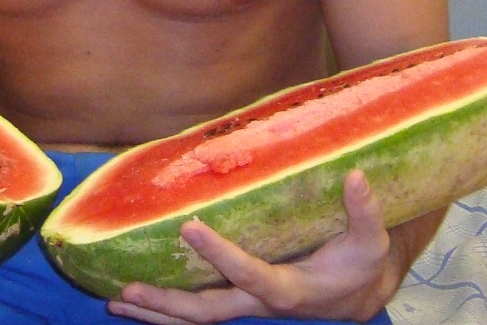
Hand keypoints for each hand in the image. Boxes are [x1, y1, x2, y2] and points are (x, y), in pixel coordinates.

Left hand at [108, 169, 396, 323]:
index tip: (190, 225)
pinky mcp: (237, 300)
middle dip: (168, 304)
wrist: (355, 296)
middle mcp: (260, 304)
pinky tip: (135, 301)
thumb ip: (365, 212)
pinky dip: (165, 310)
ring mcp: (245, 306)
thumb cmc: (359, 264)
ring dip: (156, 312)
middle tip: (130, 289)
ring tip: (115, 302)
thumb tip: (357, 176)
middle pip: (207, 311)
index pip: (250, 275)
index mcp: (290, 290)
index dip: (220, 254)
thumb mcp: (371, 243)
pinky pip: (196, 310)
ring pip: (195, 318)